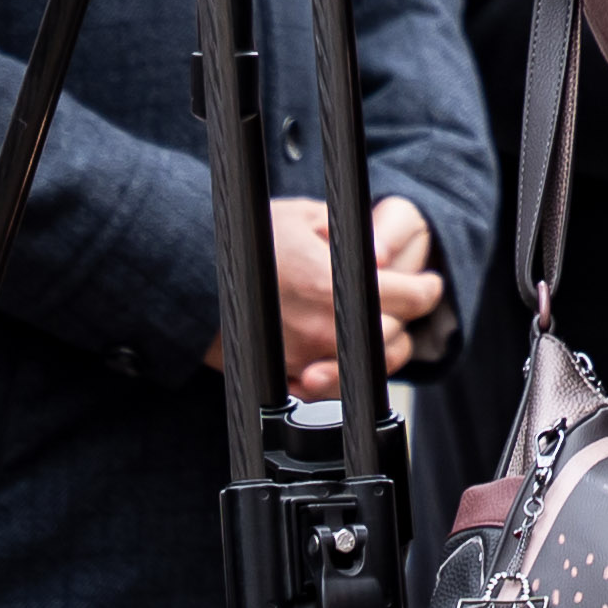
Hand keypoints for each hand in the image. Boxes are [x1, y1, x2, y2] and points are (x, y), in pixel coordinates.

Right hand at [203, 196, 443, 397]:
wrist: (180, 277)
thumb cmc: (240, 243)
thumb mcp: (302, 217)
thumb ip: (347, 233)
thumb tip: (376, 248)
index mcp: (335, 285)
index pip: (410, 297)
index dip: (427, 289)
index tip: (427, 283)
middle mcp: (322, 329)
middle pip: (392, 335)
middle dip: (400, 315)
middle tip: (400, 299)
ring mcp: (299, 360)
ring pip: (364, 368)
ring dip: (376, 348)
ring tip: (375, 327)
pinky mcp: (278, 379)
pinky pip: (325, 390)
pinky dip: (338, 376)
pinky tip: (338, 355)